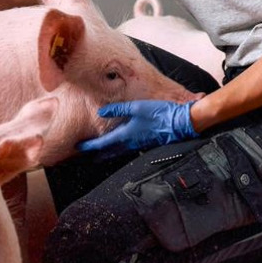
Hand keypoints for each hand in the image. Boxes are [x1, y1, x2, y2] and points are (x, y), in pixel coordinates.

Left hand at [76, 100, 198, 157]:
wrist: (181, 123)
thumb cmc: (160, 114)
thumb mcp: (137, 108)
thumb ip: (118, 109)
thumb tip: (101, 112)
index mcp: (126, 135)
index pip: (103, 143)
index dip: (90, 146)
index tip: (79, 148)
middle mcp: (131, 143)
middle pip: (110, 151)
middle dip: (97, 153)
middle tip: (86, 155)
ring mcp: (140, 145)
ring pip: (119, 151)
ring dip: (108, 152)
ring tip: (100, 153)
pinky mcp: (147, 143)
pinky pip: (129, 149)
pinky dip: (120, 149)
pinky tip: (120, 146)